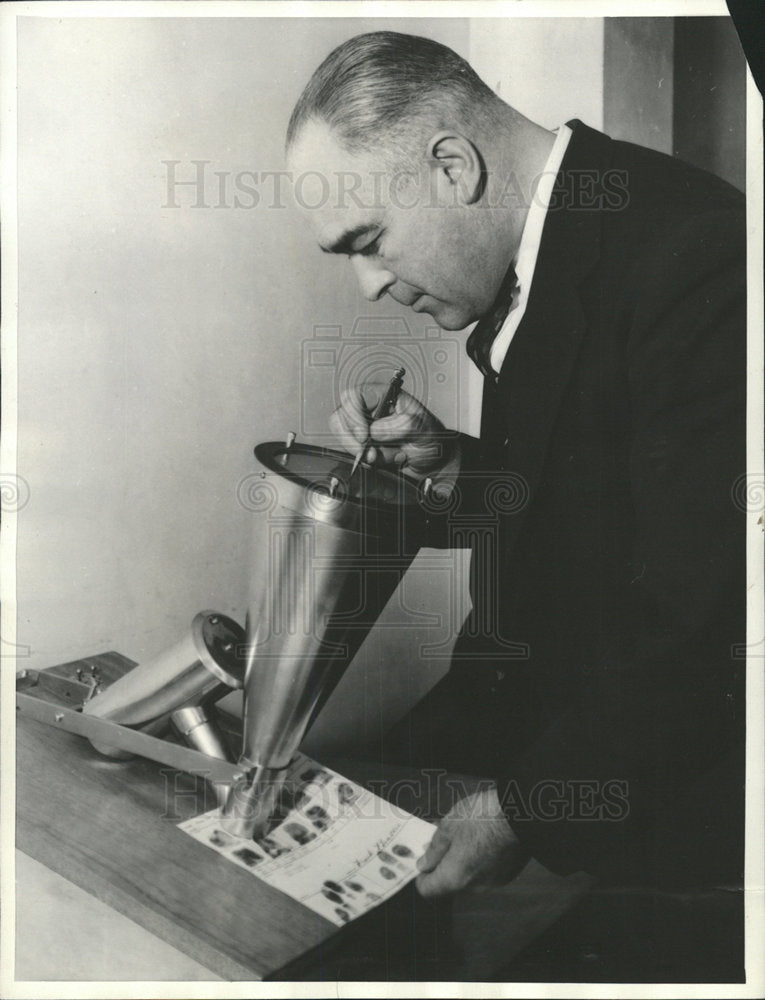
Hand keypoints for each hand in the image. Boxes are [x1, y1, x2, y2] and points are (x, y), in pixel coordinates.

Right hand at [329, 385, 455, 477]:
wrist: (433, 464)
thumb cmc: (431, 438)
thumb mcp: (424, 428)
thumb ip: (403, 426)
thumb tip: (375, 431)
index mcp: (383, 396)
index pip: (353, 397)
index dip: (353, 416)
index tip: (364, 436)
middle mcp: (369, 411)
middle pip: (340, 419)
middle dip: (352, 441)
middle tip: (371, 454)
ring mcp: (363, 431)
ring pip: (344, 441)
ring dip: (362, 454)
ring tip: (384, 458)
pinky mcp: (362, 449)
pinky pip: (351, 456)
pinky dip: (366, 464)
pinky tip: (385, 462)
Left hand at [415, 788, 527, 898]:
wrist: (523, 814)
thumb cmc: (483, 817)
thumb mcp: (449, 826)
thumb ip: (434, 849)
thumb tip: (424, 863)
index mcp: (454, 878)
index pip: (427, 890)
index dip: (420, 875)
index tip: (421, 860)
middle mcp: (474, 887)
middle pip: (449, 882)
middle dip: (443, 861)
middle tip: (443, 837)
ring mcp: (493, 882)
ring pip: (469, 875)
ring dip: (463, 858)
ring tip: (465, 831)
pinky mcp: (508, 873)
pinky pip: (486, 870)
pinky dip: (481, 858)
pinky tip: (484, 836)